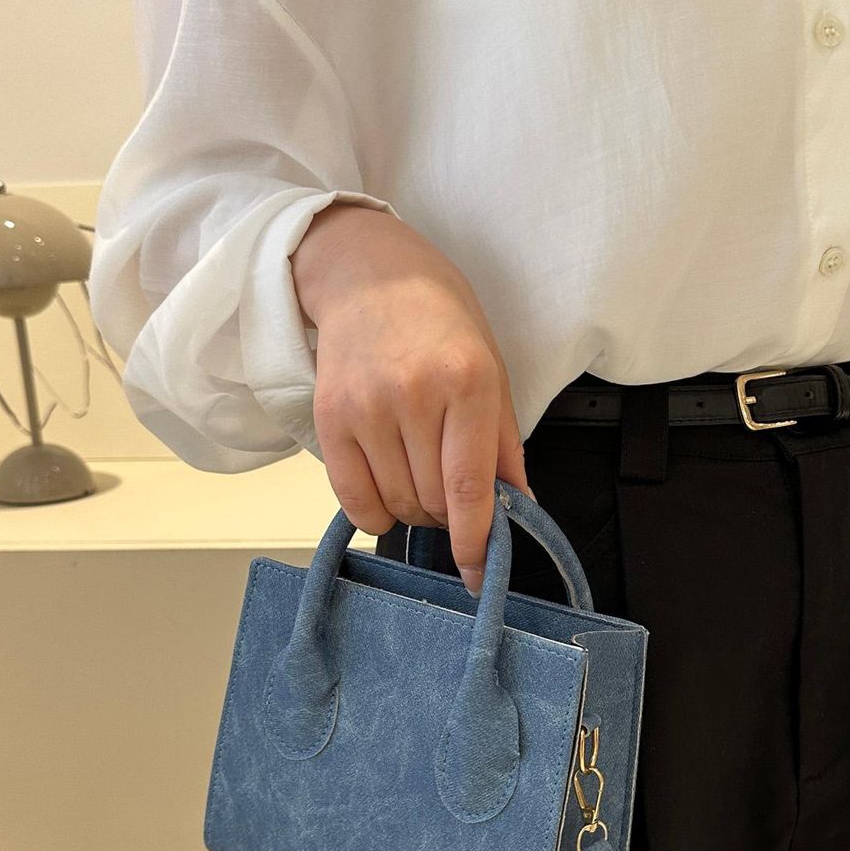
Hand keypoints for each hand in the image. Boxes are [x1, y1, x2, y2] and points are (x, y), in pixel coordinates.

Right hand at [290, 202, 532, 596]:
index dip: (476, 542)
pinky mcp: (329, 417)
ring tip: (421, 478)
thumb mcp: (491, 370)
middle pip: (433, 502)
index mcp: (466, 383)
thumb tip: (519, 507)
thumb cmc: (441, 321)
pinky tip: (388, 493)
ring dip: (414, 511)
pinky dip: (375, 512)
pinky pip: (353, 499)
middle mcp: (414, 396)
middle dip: (449, 517)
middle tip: (452, 494)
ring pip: (396, 504)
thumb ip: (503, 443)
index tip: (477, 574)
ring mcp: (366, 408)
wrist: (369, 276)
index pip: (470, 487)